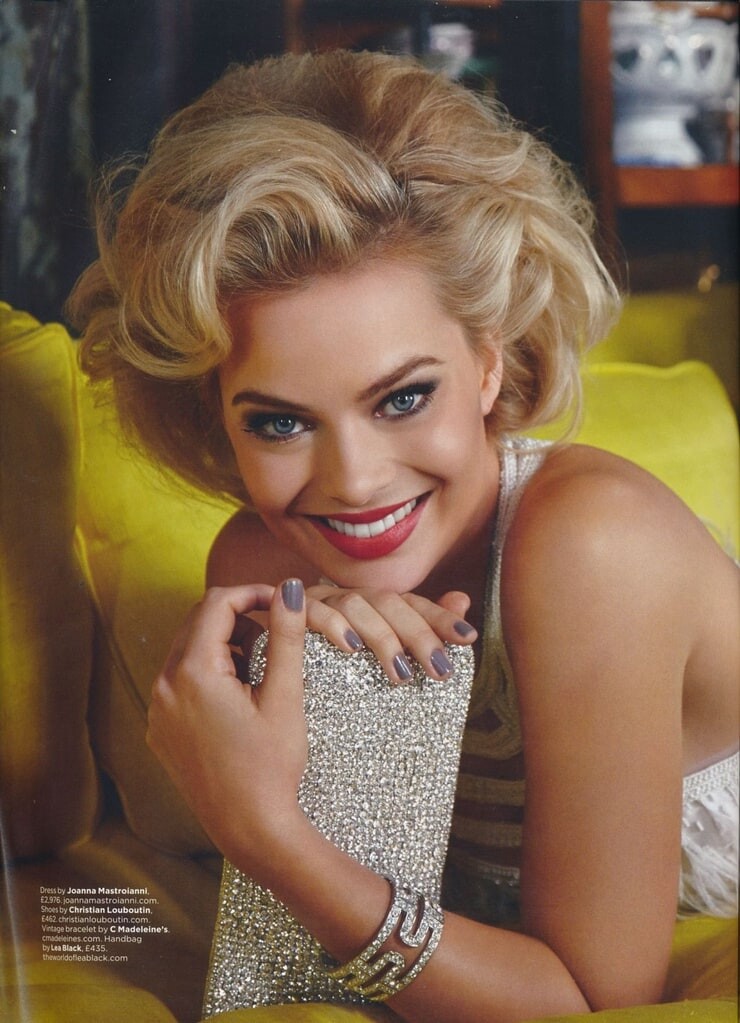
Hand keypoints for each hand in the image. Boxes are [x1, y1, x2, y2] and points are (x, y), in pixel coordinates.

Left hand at [147, 580, 308, 869]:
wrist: (250, 829)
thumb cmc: (271, 765)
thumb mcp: (285, 696)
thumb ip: (285, 635)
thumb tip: (290, 587)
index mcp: (193, 672)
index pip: (217, 603)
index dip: (252, 593)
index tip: (282, 602)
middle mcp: (164, 686)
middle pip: (198, 622)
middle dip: (239, 618)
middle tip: (276, 634)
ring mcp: (158, 710)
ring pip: (188, 651)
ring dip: (225, 646)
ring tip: (262, 670)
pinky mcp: (161, 731)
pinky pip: (180, 681)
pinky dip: (209, 673)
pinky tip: (240, 698)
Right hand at [303, 585, 476, 684]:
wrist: (276, 696)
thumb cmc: (336, 682)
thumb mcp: (383, 663)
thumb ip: (423, 631)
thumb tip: (463, 599)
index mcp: (372, 607)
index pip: (411, 603)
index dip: (440, 618)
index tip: (468, 639)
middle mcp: (348, 598)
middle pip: (388, 602)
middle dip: (418, 634)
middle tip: (439, 670)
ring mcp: (317, 602)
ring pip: (355, 605)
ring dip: (381, 636)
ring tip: (401, 672)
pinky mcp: (288, 614)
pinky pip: (312, 612)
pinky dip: (332, 626)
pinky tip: (351, 648)